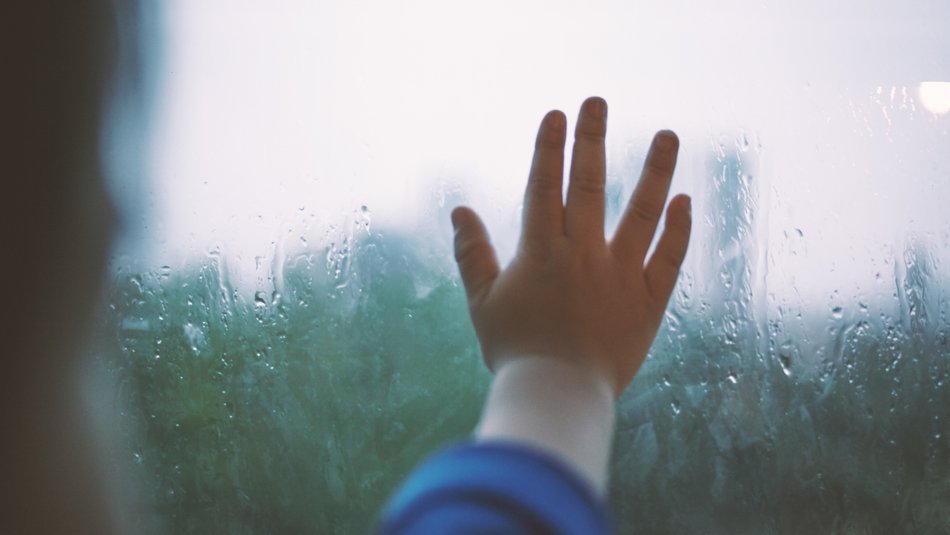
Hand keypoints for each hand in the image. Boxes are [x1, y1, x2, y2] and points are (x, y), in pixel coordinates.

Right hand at [451, 97, 691, 396]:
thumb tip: (459, 210)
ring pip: (642, 213)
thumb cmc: (515, 350)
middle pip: (589, 185)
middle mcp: (582, 254)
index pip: (545, 186)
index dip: (549, 148)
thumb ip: (472, 253)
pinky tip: (684, 200)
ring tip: (668, 135)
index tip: (556, 115)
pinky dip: (678, 229)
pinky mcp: (648, 301)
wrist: (558, 394)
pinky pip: (669, 258)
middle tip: (597, 102)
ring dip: (656, 171)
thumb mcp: (482, 300)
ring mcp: (620, 275)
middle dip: (592, 139)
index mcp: (540, 252)